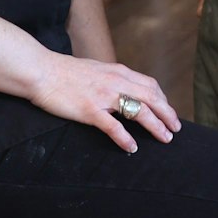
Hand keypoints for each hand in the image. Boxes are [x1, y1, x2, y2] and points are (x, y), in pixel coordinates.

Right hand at [28, 53, 181, 152]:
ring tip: (164, 139)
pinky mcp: (89, 110)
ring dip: (155, 126)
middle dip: (167, 114)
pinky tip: (132, 148)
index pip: (150, 85)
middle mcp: (115, 82)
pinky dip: (125, 138)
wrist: (41, 71)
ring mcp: (103, 96)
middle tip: (176, 129)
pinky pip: (113, 126)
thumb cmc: (65, 72)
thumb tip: (124, 89)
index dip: (163, 100)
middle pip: (151, 98)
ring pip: (139, 111)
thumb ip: (112, 79)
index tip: (169, 112)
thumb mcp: (96, 69)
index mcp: (117, 72)